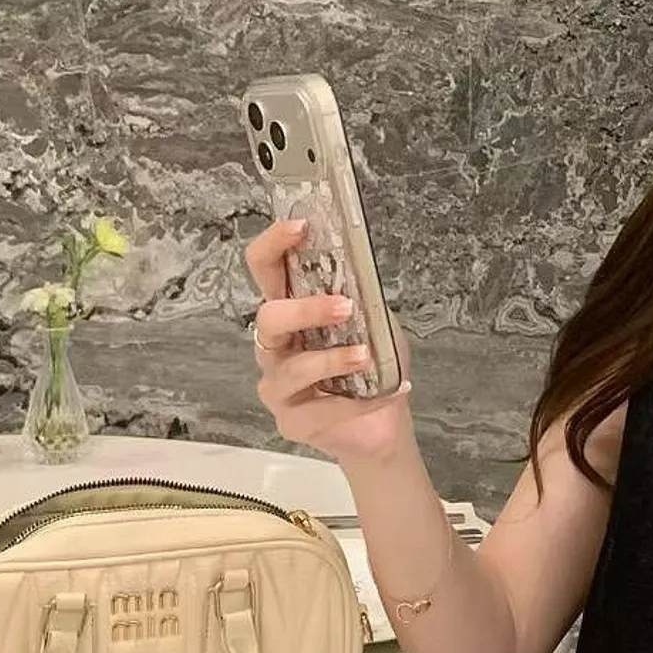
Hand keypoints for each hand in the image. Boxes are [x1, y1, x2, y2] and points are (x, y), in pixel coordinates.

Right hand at [243, 218, 415, 463]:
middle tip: (343, 306)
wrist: (382, 425)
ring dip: (332, 359)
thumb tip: (360, 271)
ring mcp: (278, 386)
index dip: (274, 245)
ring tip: (366, 356)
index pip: (266, 270)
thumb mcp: (375, 322)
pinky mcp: (292, 422)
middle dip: (304, 309)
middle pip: (267, 318)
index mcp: (291, 313)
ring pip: (291, 368)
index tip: (299, 226)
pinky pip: (320, 410)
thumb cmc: (372, 367)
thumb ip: (362, 297)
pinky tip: (386, 393)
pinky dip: (358, 401)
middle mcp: (276, 347)